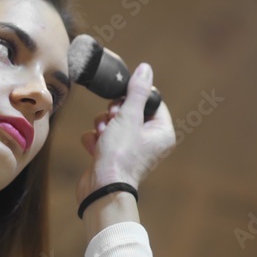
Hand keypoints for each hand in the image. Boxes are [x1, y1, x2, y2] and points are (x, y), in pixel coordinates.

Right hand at [76, 63, 175, 204]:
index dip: (134, 97)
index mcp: (161, 132)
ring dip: (103, 125)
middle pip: (131, 111)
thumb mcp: (129, 116)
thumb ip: (137, 91)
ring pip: (114, 123)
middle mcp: (149, 142)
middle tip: (112, 119)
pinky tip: (95, 147)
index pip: (152, 102)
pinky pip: (103, 138)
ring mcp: (130, 150)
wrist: (102, 188)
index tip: (123, 101)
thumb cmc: (120, 154)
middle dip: (115, 113)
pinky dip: (96, 140)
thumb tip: (146, 68)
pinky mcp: (113, 157)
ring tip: (102, 135)